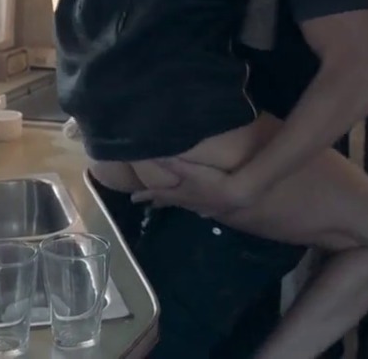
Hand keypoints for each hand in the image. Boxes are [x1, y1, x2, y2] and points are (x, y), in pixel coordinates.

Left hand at [130, 159, 256, 217]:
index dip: (145, 195)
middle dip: (159, 201)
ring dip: (178, 204)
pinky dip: (199, 208)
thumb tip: (151, 156)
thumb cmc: (210, 181)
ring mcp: (201, 207)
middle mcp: (188, 202)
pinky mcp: (214, 208)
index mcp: (179, 194)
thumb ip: (171, 163)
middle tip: (149, 205)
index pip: (158, 194)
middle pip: (170, 201)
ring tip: (175, 204)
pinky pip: (202, 209)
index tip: (132, 198)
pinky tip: (202, 211)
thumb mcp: (189, 169)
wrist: (235, 196)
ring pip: (186, 206)